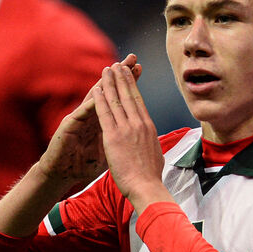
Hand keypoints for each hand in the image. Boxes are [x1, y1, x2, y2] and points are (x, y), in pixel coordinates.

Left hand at [90, 54, 171, 211]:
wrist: (147, 186)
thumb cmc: (151, 176)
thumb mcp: (156, 153)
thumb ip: (151, 142)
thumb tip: (152, 140)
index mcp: (149, 127)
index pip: (138, 101)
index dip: (132, 85)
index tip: (128, 74)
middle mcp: (139, 124)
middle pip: (128, 95)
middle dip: (121, 78)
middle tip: (116, 65)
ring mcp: (126, 129)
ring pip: (116, 100)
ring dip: (110, 83)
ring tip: (106, 70)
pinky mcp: (114, 137)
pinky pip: (105, 113)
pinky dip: (100, 100)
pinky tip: (96, 89)